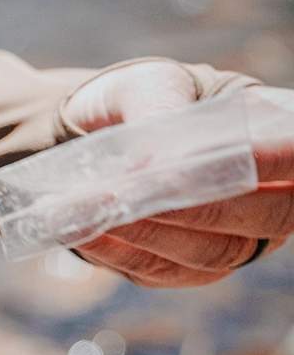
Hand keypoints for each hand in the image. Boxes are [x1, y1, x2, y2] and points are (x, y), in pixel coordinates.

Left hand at [62, 62, 293, 286]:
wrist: (92, 131)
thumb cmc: (140, 99)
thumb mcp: (148, 84)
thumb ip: (157, 107)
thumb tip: (152, 163)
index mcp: (279, 138)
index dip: (280, 160)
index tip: (242, 155)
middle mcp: (272, 196)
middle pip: (268, 217)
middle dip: (202, 205)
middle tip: (137, 188)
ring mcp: (233, 238)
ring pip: (212, 252)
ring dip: (153, 232)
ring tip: (94, 206)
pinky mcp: (183, 268)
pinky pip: (160, 270)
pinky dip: (120, 251)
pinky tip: (81, 228)